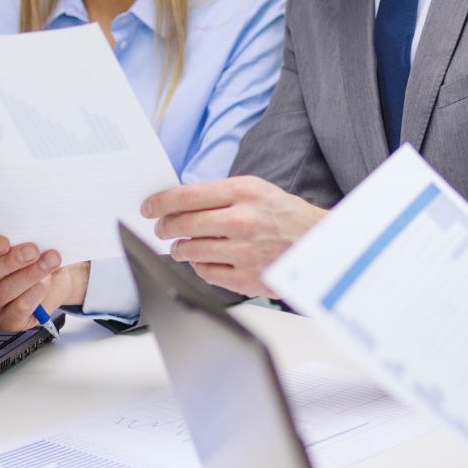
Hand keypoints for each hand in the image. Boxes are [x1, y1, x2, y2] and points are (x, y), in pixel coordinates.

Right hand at [0, 215, 85, 330]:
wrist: (51, 278)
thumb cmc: (30, 257)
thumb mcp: (20, 242)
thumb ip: (15, 236)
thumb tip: (23, 228)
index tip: (5, 241)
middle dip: (10, 262)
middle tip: (33, 250)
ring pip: (1, 293)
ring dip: (28, 275)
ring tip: (49, 262)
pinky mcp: (5, 321)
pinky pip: (17, 310)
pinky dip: (33, 294)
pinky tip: (44, 283)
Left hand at [141, 176, 326, 296]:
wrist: (318, 244)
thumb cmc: (286, 216)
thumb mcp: (256, 190)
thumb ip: (219, 195)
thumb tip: (179, 202)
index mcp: (243, 192)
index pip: (186, 196)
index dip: (160, 203)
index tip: (149, 207)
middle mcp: (243, 221)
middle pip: (183, 225)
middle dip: (165, 227)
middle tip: (162, 228)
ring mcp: (244, 252)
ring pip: (190, 251)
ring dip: (180, 248)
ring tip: (183, 245)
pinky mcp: (246, 277)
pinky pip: (205, 273)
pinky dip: (199, 266)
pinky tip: (205, 259)